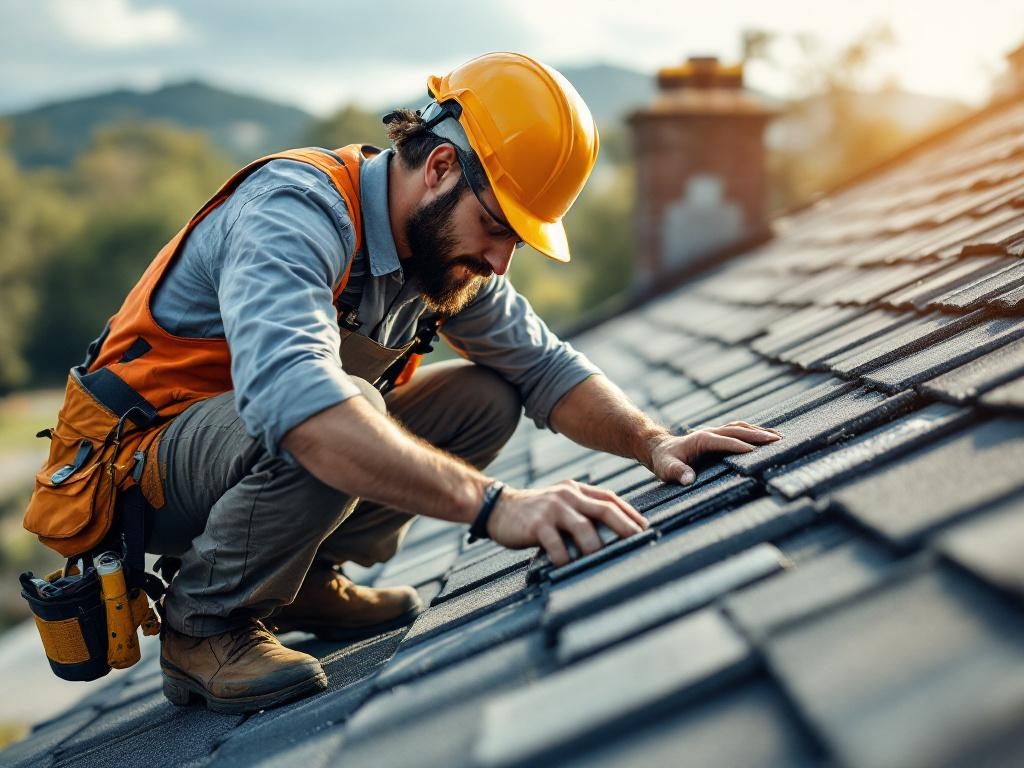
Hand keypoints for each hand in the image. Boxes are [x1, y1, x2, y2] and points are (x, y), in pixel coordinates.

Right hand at [487, 479, 648, 566]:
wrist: (496, 508)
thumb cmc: (534, 512)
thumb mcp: (559, 502)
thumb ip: (581, 510)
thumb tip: (612, 534)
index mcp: (576, 490)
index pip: (610, 499)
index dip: (630, 514)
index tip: (645, 529)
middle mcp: (567, 496)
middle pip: (605, 510)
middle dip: (625, 528)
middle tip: (639, 544)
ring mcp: (552, 509)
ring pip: (585, 530)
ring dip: (596, 549)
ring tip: (602, 562)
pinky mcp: (537, 524)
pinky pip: (558, 546)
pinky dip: (567, 560)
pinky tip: (569, 568)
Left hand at [647, 421, 781, 483]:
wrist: (660, 449)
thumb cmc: (665, 461)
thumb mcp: (666, 469)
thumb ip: (677, 473)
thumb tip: (688, 480)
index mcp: (701, 439)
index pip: (723, 441)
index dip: (737, 446)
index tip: (754, 451)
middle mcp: (711, 432)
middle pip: (737, 431)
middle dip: (757, 436)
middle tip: (777, 441)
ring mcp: (716, 432)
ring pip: (741, 428)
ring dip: (760, 432)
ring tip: (779, 437)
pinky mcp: (720, 436)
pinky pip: (740, 431)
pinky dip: (755, 432)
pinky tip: (768, 436)